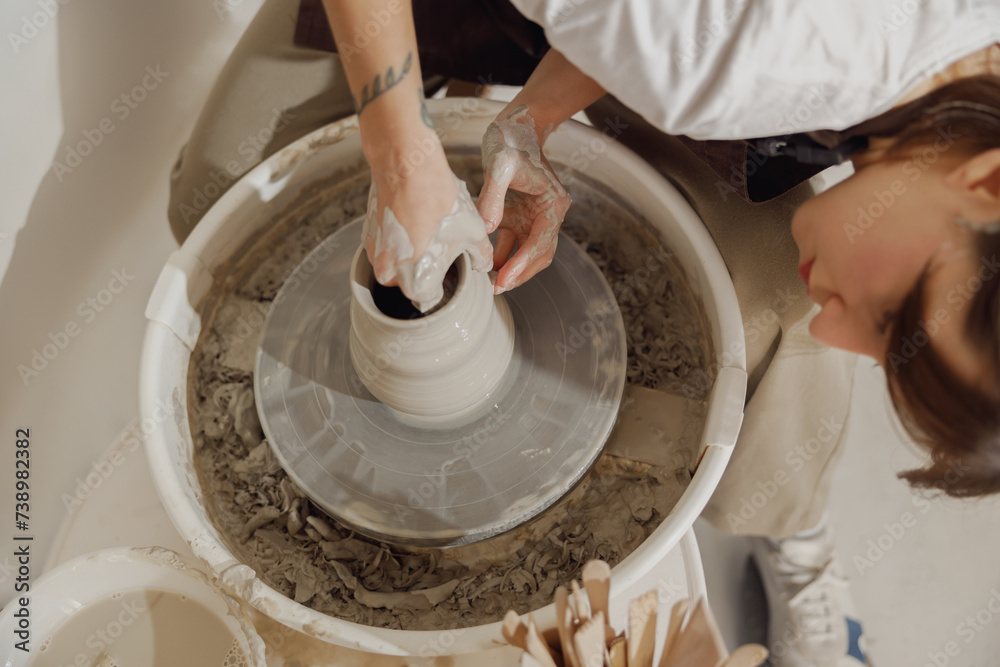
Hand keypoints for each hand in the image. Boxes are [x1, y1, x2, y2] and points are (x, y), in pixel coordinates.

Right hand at [363, 150, 492, 311]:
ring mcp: (374, 253)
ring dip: (410, 253)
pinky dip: (398, 236)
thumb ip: (480, 257)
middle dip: (425, 269)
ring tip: (427, 229)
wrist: (408, 166)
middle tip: (440, 248)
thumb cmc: (440, 203)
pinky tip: (414, 217)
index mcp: (416, 283)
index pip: (430, 299)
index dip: (443, 285)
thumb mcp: (474, 234)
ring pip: (395, 263)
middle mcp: (390, 274)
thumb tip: (481, 264)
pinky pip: (385, 244)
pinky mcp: (368, 231)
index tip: (449, 273)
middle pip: (410, 282)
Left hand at [477, 105, 571, 293]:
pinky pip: (512, 244)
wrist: (516, 124)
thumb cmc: (513, 139)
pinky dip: (500, 256)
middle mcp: (547, 214)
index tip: (503, 279)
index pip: (540, 242)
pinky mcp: (517, 217)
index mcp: (552, 204)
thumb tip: (487, 229)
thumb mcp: (499, 164)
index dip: (522, 263)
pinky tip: (483, 265)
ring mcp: (532, 218)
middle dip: (519, 273)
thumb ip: (493, 197)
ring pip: (526, 254)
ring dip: (510, 269)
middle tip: (496, 288)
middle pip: (538, 255)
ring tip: (489, 283)